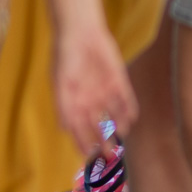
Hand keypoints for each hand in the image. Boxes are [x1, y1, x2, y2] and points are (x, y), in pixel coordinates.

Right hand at [52, 19, 137, 154]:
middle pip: (98, 127)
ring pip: (114, 115)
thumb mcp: (60, 83)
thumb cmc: (65, 59)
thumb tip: (65, 128)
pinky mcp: (118, 81)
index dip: (82, 143)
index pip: (79, 130)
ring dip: (118, 126)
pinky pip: (126, 99)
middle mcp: (90, 102)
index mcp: (73, 104)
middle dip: (104, 140)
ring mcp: (105, 92)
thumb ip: (63, 106)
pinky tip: (131, 118)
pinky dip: (129, 109)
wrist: (80, 34)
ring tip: (122, 135)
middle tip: (110, 154)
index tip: (88, 156)